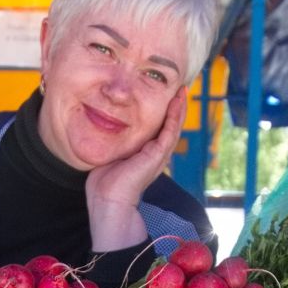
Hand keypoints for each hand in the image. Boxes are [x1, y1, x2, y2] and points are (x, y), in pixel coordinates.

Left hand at [85, 90, 186, 251]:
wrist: (108, 200)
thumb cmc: (105, 182)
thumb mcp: (112, 154)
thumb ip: (116, 142)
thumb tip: (106, 128)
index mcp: (146, 153)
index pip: (158, 129)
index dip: (163, 112)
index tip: (163, 94)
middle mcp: (156, 153)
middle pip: (170, 125)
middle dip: (175, 106)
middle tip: (178, 87)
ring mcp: (159, 154)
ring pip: (174, 126)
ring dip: (179, 107)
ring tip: (182, 90)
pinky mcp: (158, 155)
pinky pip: (170, 130)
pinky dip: (176, 115)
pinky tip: (178, 101)